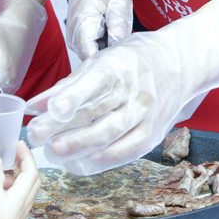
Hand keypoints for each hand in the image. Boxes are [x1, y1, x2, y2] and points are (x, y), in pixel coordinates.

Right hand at [0, 144, 41, 218]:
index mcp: (20, 199)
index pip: (31, 171)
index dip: (26, 155)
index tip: (19, 144)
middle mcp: (23, 207)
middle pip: (33, 180)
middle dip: (27, 164)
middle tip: (15, 153)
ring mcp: (18, 215)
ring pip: (25, 190)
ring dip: (18, 177)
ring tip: (3, 171)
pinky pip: (17, 200)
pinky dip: (11, 189)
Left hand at [27, 22, 218, 171]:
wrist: (182, 63)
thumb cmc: (135, 60)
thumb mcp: (101, 62)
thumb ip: (69, 85)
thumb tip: (36, 105)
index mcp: (118, 65)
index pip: (95, 82)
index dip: (73, 96)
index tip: (54, 109)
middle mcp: (134, 88)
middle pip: (98, 110)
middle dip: (66, 126)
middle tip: (39, 135)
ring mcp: (146, 110)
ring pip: (112, 130)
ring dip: (83, 143)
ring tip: (57, 150)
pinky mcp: (155, 129)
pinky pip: (131, 146)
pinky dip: (111, 154)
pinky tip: (91, 158)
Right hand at [63, 0, 132, 57]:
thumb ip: (118, 20)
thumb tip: (118, 40)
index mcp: (84, 19)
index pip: (89, 51)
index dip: (104, 59)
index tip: (120, 58)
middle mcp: (74, 29)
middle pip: (89, 55)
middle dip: (106, 56)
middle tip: (124, 50)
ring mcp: (74, 33)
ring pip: (89, 53)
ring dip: (104, 51)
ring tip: (118, 41)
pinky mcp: (77, 34)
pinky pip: (88, 47)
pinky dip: (100, 45)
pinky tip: (111, 37)